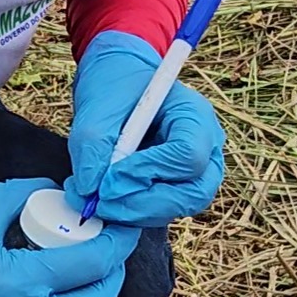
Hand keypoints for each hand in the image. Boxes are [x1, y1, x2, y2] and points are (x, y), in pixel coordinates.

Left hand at [64, 31, 224, 227]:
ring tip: (96, 201)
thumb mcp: (99, 105)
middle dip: (144, 204)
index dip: (150, 171)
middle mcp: (206, 147)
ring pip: (178, 208)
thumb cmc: (116, 85)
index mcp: (195, 116)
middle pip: (193, 192)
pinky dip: (133, 213)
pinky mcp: (177, 188)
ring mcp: (196, 172)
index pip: (188, 155)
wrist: (118, 84)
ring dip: (136, 212)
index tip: (110, 177)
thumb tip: (90, 190)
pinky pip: (162, 211)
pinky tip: (105, 201)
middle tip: (101, 203)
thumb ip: (93, 145)